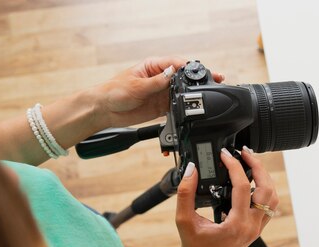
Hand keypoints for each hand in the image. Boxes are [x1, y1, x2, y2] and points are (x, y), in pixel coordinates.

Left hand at [93, 57, 224, 128]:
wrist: (104, 111)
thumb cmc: (114, 91)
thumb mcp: (136, 85)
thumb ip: (156, 81)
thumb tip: (173, 72)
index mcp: (154, 67)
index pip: (176, 63)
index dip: (189, 67)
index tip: (200, 71)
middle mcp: (160, 79)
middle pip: (184, 78)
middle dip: (198, 80)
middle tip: (214, 80)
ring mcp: (162, 93)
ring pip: (184, 93)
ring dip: (194, 95)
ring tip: (207, 97)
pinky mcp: (162, 107)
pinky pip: (177, 108)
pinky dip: (185, 110)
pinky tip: (193, 110)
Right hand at [174, 147, 278, 246]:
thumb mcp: (183, 220)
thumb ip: (185, 193)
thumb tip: (192, 170)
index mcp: (236, 225)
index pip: (243, 187)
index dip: (234, 166)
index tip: (225, 155)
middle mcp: (251, 226)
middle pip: (267, 188)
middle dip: (257, 166)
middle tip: (244, 153)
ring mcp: (257, 228)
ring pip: (272, 197)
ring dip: (264, 178)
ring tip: (250, 164)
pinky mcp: (257, 229)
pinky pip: (269, 206)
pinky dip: (264, 190)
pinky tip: (252, 182)